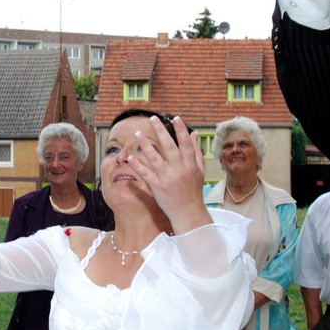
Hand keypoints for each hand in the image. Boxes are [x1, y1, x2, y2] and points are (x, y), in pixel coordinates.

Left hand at [123, 116, 210, 234]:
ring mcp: (167, 178)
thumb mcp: (199, 169)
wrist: (187, 211)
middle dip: (161, 131)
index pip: (185, 144)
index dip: (181, 130)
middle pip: (169, 147)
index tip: (176, 117)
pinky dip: (138, 165)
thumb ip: (196, 151)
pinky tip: (130, 156)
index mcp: (189, 165)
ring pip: (154, 158)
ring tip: (137, 133)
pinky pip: (146, 174)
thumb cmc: (193, 189)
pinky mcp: (157, 187)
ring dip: (145, 145)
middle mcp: (178, 170)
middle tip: (153, 118)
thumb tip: (193, 133)